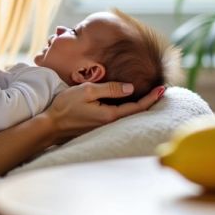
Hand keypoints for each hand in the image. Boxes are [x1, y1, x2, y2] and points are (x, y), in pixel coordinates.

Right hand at [42, 82, 165, 140]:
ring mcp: (104, 126)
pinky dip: (129, 108)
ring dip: (140, 105)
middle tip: (163, 91)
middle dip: (150, 102)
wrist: (51, 125)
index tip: (163, 88)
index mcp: (109, 115)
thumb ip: (109, 89)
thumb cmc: (66, 107)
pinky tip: (130, 101)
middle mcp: (109, 123)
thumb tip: (129, 88)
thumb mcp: (87, 91)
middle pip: (135, 112)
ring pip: (127, 115)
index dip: (151, 98)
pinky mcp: (98, 125)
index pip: (136, 106)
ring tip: (152, 95)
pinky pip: (118, 116)